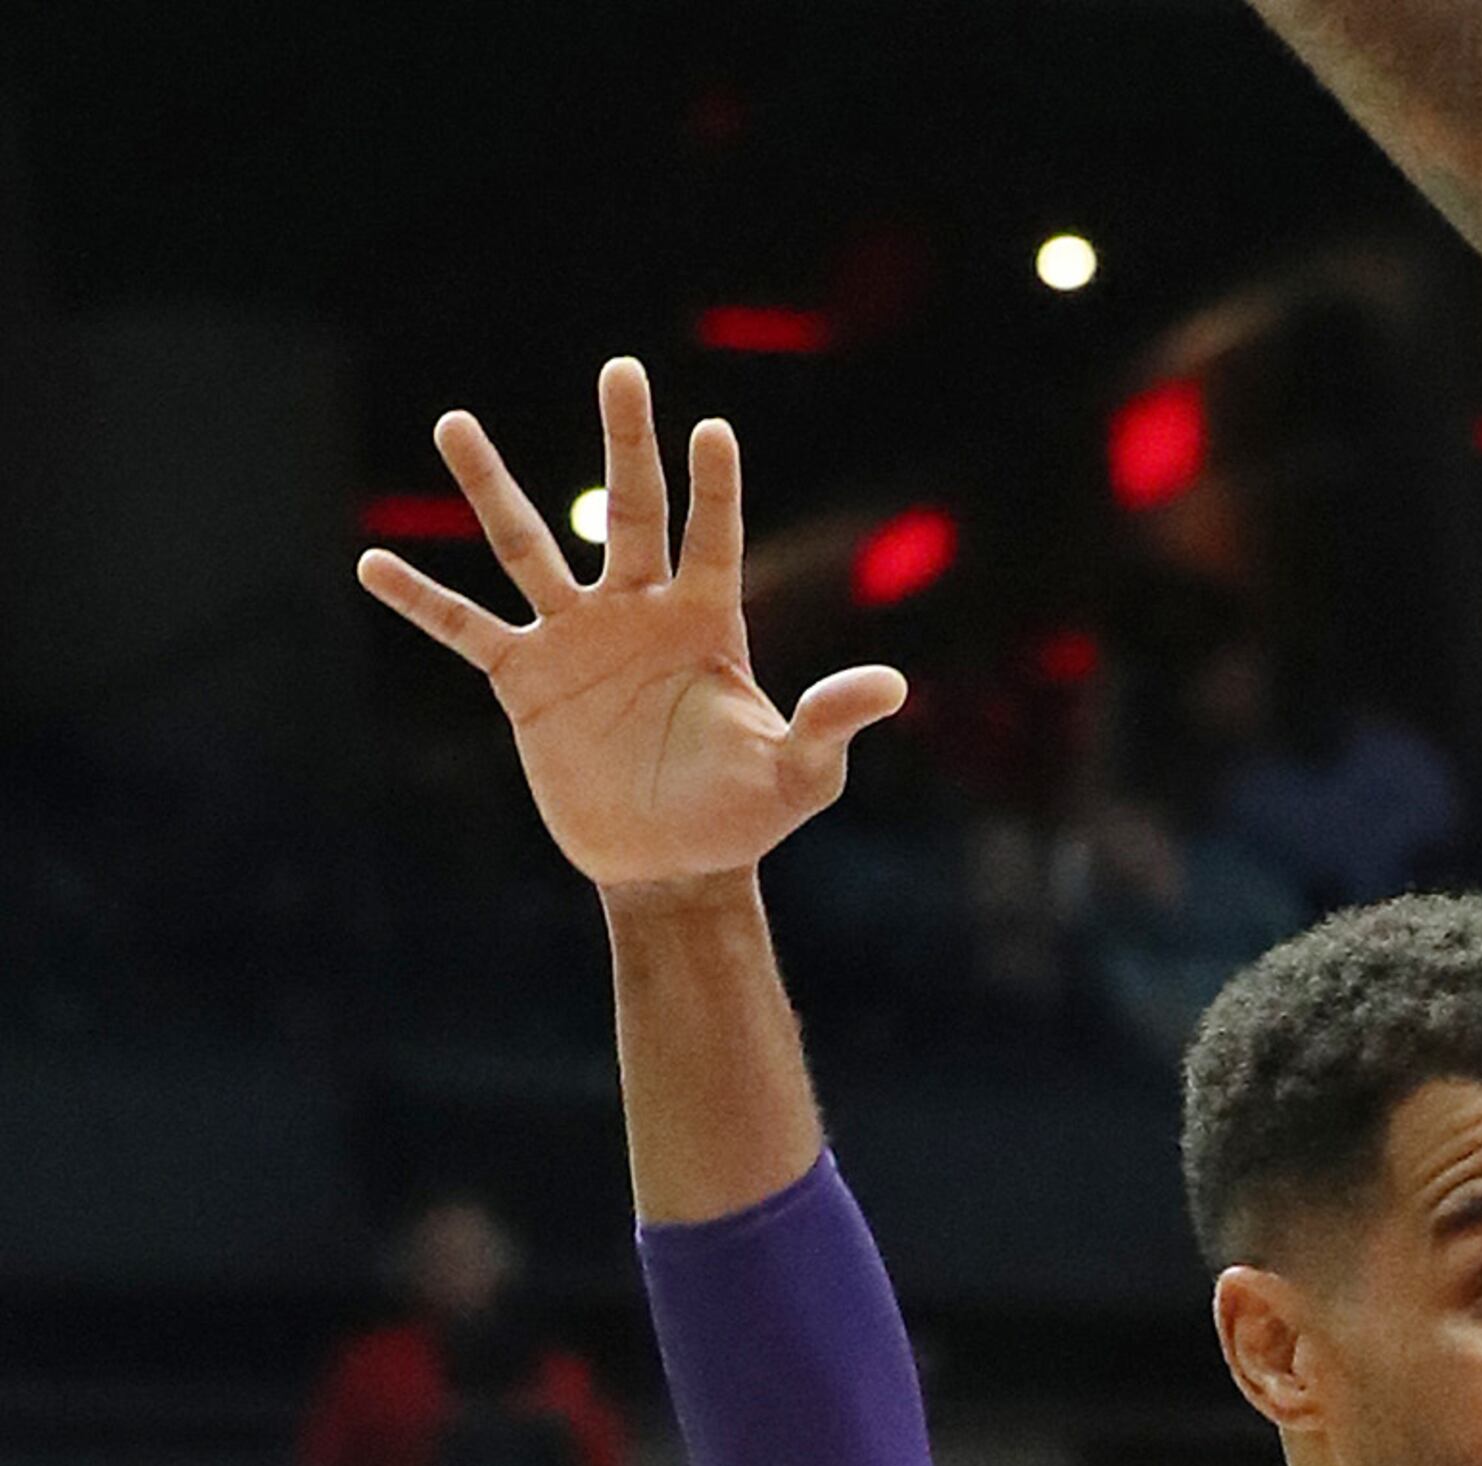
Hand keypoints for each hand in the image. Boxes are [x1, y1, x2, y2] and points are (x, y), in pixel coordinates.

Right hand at [356, 358, 904, 892]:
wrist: (674, 864)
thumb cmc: (746, 815)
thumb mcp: (800, 774)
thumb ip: (832, 723)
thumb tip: (892, 685)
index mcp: (708, 621)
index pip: (714, 538)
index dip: (715, 489)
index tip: (714, 429)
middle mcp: (639, 612)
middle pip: (629, 509)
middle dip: (627, 440)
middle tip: (622, 368)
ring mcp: (577, 640)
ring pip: (527, 547)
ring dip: (493, 486)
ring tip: (455, 422)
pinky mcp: (527, 681)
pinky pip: (464, 629)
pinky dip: (420, 600)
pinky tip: (371, 564)